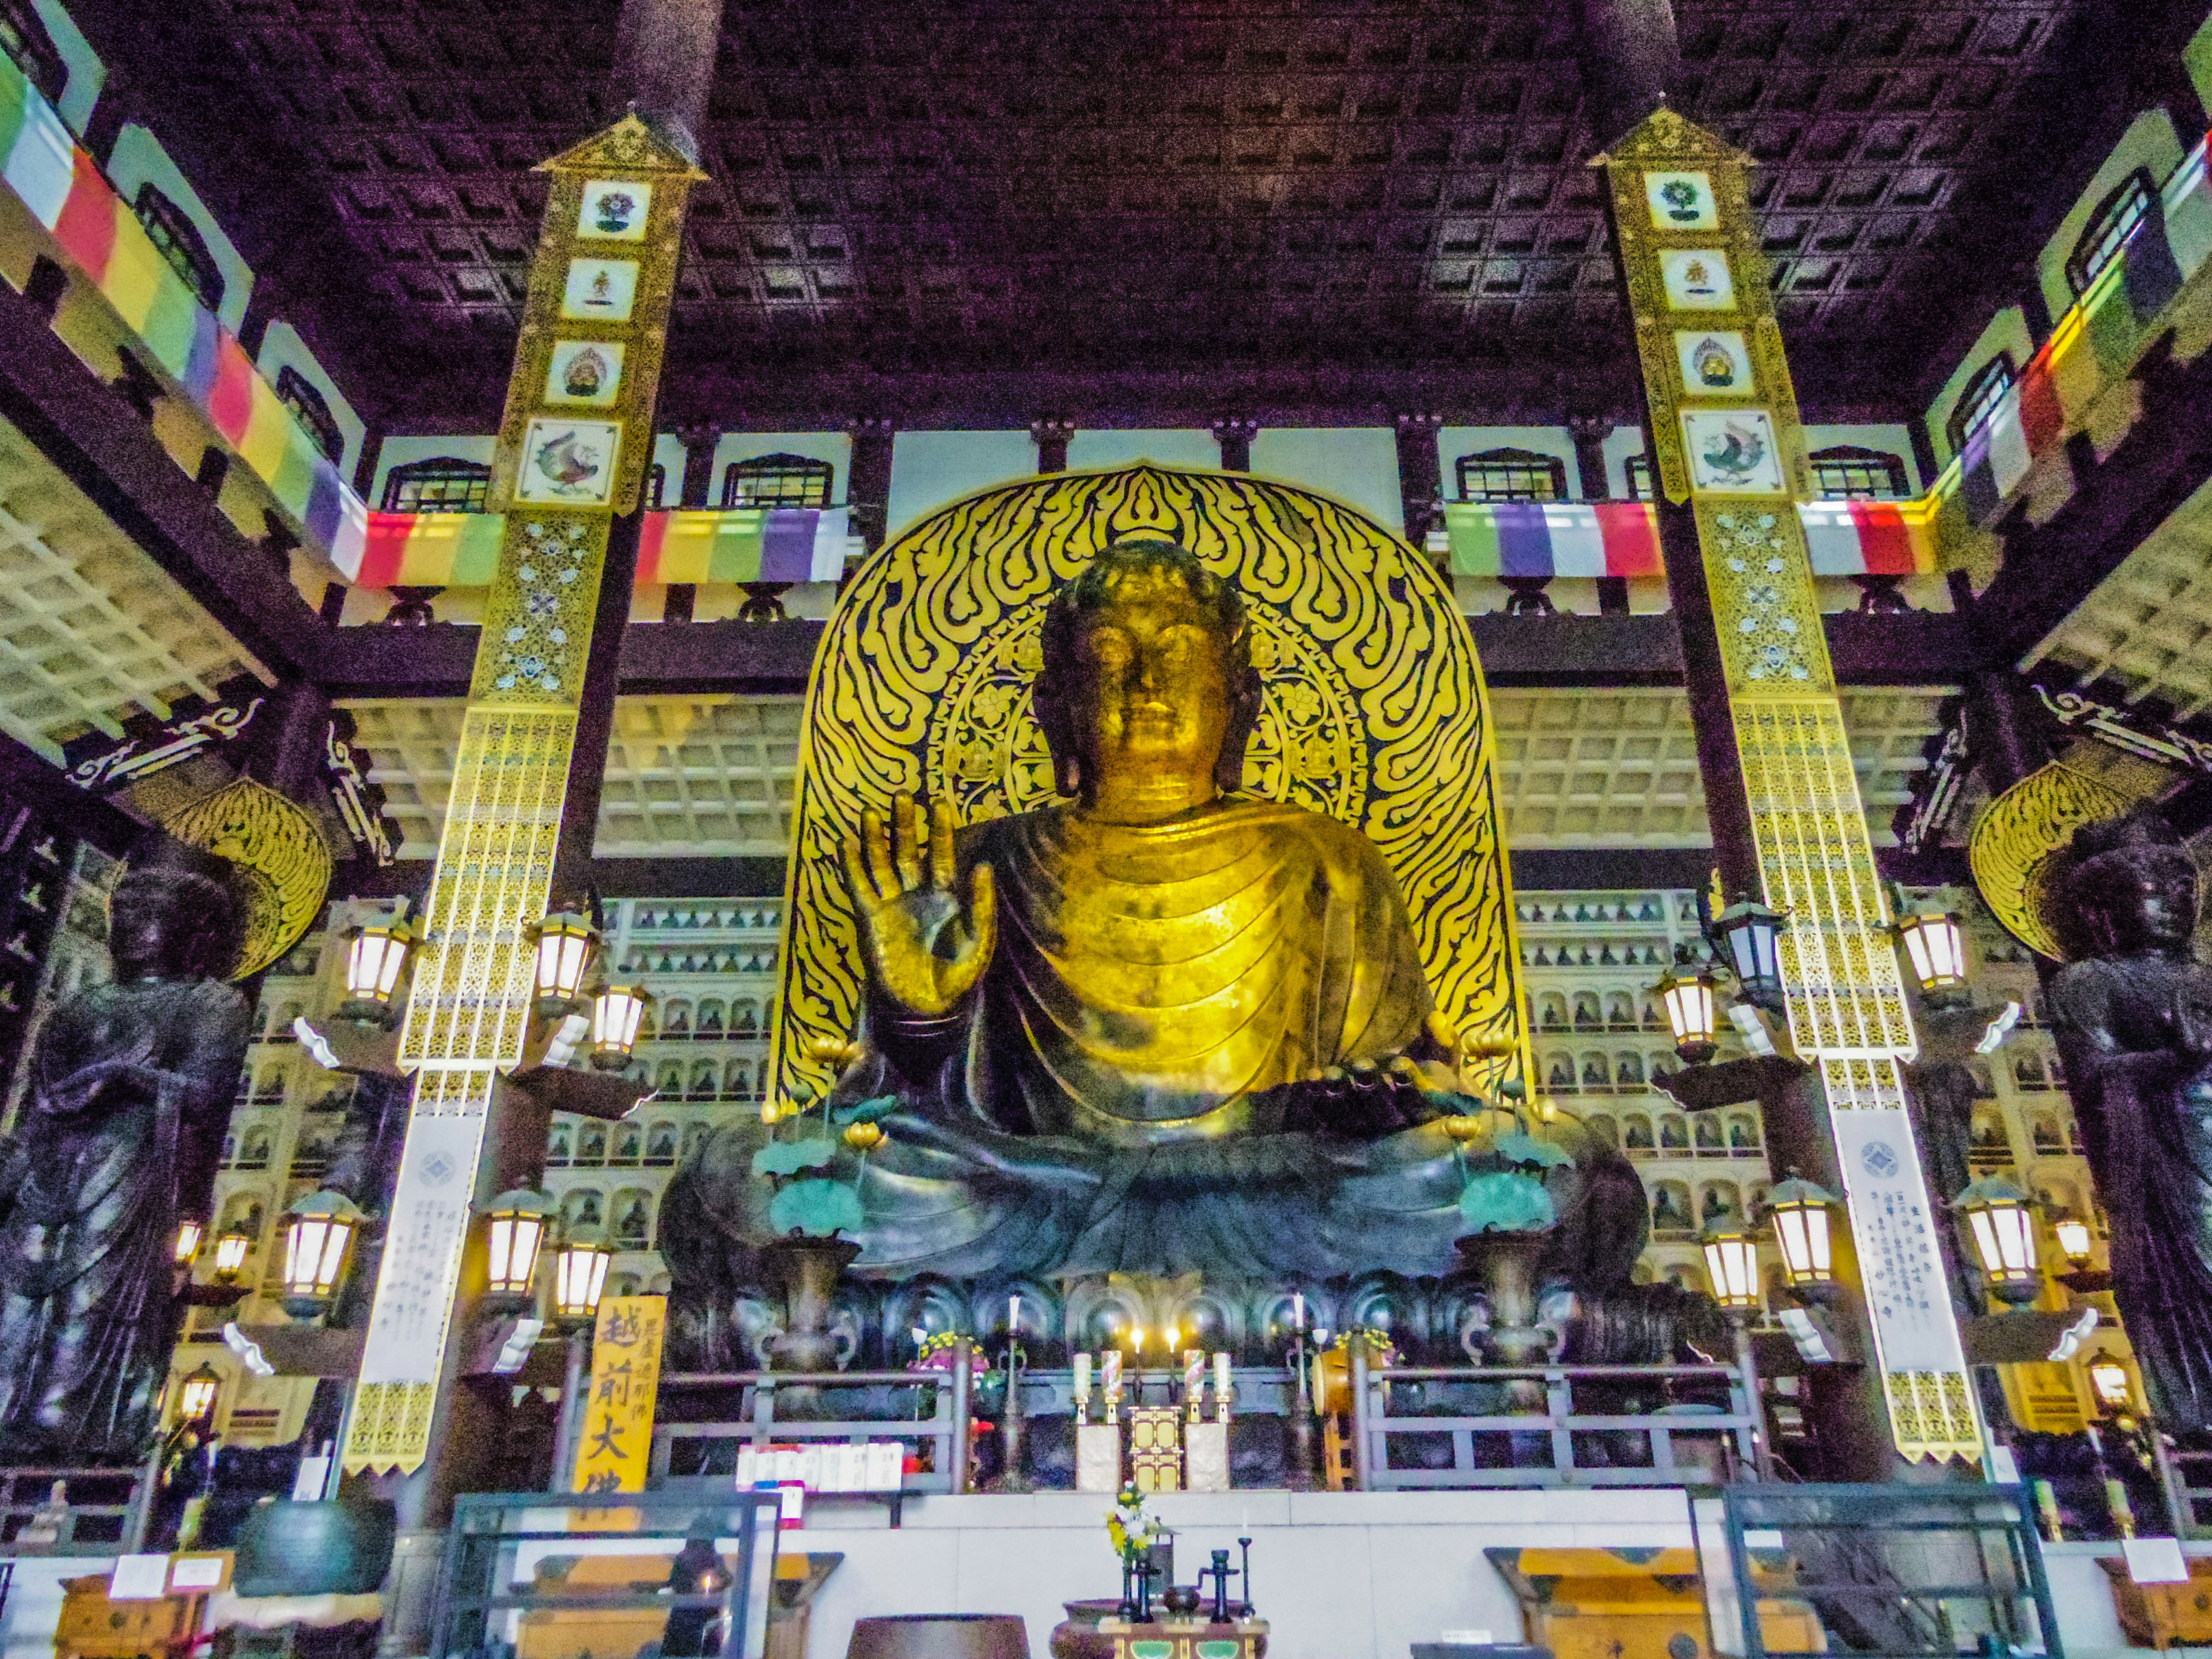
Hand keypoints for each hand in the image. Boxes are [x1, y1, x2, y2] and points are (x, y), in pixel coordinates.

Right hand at [842, 794, 995, 1017]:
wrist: (927, 1007)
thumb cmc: (957, 976)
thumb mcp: (979, 940)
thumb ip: (981, 904)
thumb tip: (984, 864)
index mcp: (947, 897)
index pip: (943, 855)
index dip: (940, 830)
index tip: (939, 803)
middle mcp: (918, 894)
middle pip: (909, 851)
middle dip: (905, 825)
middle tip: (902, 796)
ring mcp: (893, 905)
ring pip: (882, 863)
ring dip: (876, 838)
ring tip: (870, 812)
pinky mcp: (872, 919)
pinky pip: (860, 886)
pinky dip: (852, 865)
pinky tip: (846, 843)